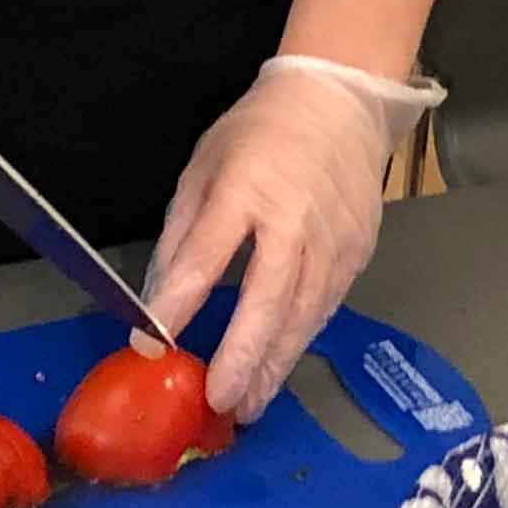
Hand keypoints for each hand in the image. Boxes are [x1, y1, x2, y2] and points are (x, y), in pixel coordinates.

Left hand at [144, 56, 440, 421]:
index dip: (177, 303)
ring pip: (304, 314)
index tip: (150, 343)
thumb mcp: (203, 166)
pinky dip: (300, 339)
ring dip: (274, 364)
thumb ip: (182, 233)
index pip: (206, 255)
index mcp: (245, 188)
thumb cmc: (261, 133)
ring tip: (247, 403)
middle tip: (219, 399)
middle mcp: (295, 218)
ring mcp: (333, 238)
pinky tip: (278, 365)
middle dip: (242, 355)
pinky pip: (326, 306)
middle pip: (269, 297)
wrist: (338, 104)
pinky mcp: (358, 252)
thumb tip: (159, 299)